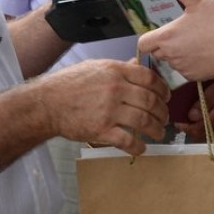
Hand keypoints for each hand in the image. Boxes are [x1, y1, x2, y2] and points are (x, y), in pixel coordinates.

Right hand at [40, 59, 169, 154]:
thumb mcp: (95, 67)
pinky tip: (142, 148)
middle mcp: (115, 89)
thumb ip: (119, 68)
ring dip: (156, 129)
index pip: (149, 78)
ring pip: (144, 121)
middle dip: (162, 111)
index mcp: (115, 71)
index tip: (166, 96)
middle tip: (164, 117)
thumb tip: (137, 66)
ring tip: (158, 132)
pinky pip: (127, 140)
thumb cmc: (69, 83)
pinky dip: (138, 146)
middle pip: (150, 101)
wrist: (47, 103)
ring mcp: (109, 110)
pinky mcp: (101, 130)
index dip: (162, 88)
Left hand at [137, 0, 213, 81]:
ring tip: (195, 42)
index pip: (143, 43)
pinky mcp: (193, 77)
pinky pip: (184, 70)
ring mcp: (181, 68)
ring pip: (171, 62)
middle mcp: (170, 55)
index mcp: (166, 37)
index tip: (161, 32)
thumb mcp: (197, 0)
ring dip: (177, 54)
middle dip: (164, 45)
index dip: (149, 37)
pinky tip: (202, 53)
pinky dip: (189, 63)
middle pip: (157, 52)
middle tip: (181, 34)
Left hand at [174, 77, 213, 141]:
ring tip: (190, 118)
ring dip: (199, 128)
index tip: (177, 121)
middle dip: (191, 129)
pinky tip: (203, 117)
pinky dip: (207, 126)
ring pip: (209, 134)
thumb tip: (191, 116)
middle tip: (182, 119)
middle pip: (203, 136)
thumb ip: (202, 104)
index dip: (185, 128)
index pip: (198, 131)